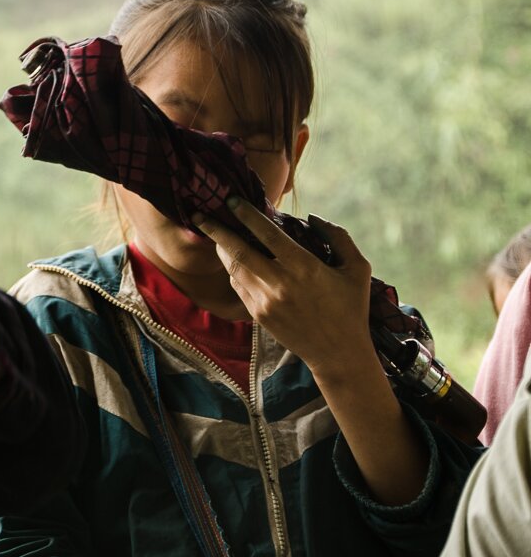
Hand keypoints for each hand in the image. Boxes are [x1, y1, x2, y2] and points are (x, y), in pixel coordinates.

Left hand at [193, 201, 376, 379]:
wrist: (338, 354)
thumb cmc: (351, 308)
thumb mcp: (357, 269)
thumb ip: (338, 238)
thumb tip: (313, 217)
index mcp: (304, 268)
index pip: (267, 235)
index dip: (247, 216)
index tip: (232, 201)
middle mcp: (280, 284)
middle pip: (238, 252)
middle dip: (216, 231)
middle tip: (198, 215)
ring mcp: (265, 302)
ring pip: (234, 269)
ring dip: (222, 250)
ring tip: (215, 235)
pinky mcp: (258, 315)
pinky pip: (238, 286)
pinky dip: (234, 270)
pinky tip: (234, 260)